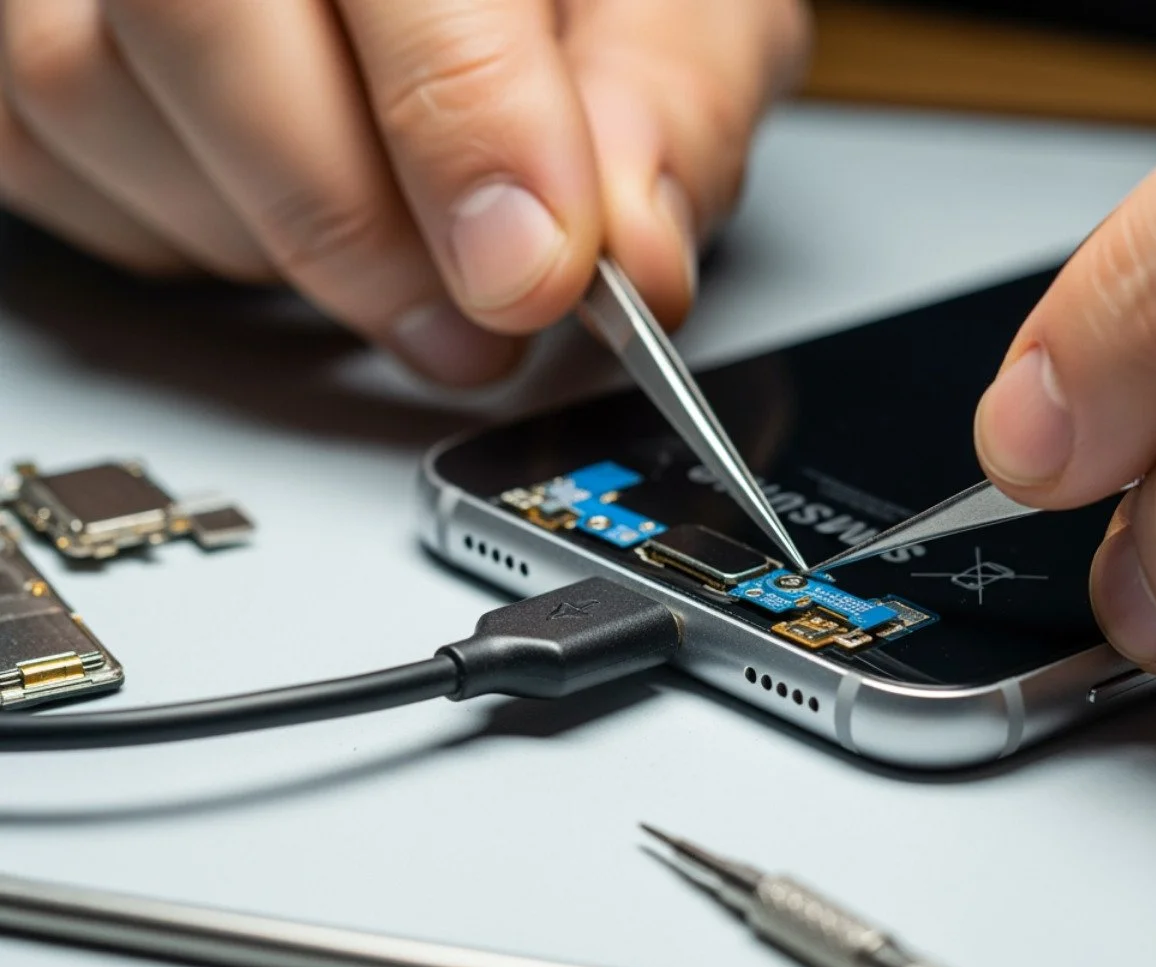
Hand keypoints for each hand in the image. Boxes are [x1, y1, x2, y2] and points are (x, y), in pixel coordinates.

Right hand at [0, 0, 806, 384]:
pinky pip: (43, 151)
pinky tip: (292, 219)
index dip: (462, 126)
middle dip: (349, 221)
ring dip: (267, 239)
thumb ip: (667, 96)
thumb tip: (633, 243)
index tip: (534, 270)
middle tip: (477, 323)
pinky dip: (181, 230)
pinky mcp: (33, 25)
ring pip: (88, 91)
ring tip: (402, 265)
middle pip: (196, 18)